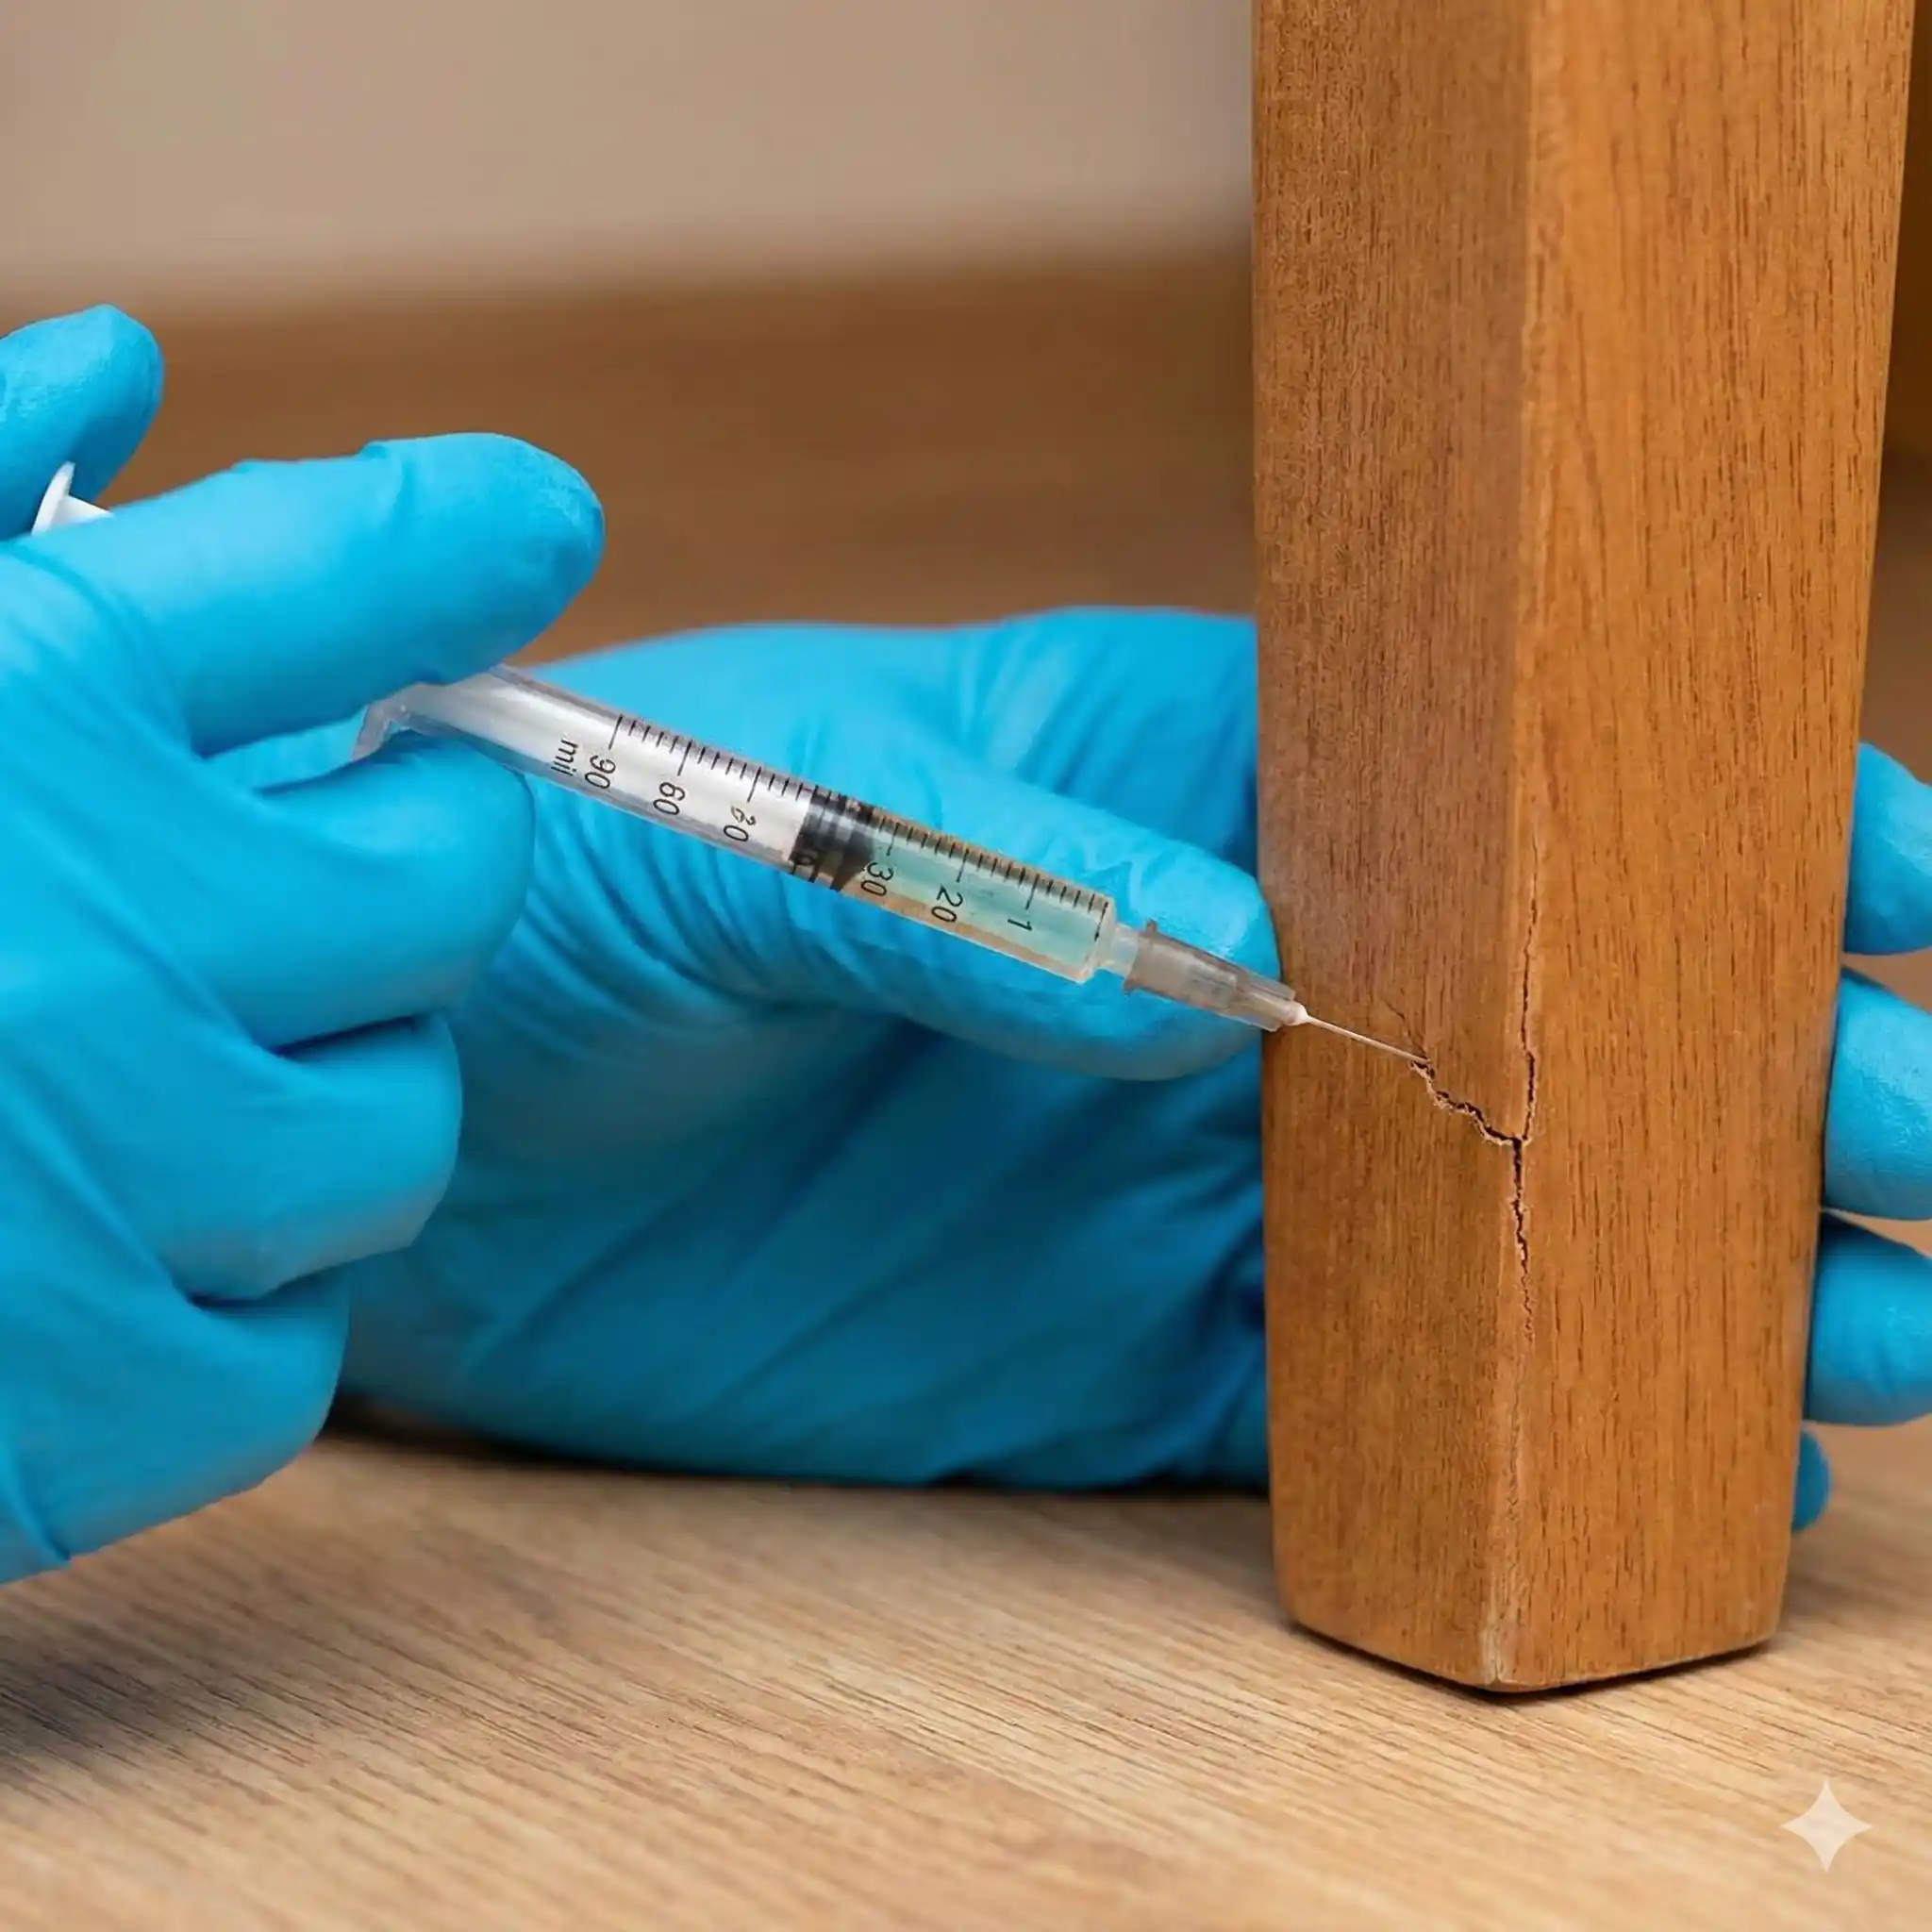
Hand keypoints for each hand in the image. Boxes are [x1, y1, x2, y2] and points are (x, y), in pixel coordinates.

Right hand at [0, 308, 600, 1580]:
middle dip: (401, 870)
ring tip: (157, 1082)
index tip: (527, 524)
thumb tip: (124, 377)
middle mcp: (96, 945)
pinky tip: (92, 1255)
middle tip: (310, 875)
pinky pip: (292, 1345)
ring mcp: (111, 1192)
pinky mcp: (86, 1413)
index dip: (459, 537)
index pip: (340, 573)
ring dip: (320, 1100)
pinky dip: (226, 1304)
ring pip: (396, 1128)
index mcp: (7, 713)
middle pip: (447, 887)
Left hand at [332, 612, 1931, 1518]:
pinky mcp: (1098, 1356)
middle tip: (1913, 1146)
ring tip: (1862, 1326)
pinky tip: (1642, 1457)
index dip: (1675, 821)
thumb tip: (1214, 965)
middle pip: (1519, 1024)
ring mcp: (1165, 1181)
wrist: (415, 1113)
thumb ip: (971, 878)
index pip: (1460, 784)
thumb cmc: (558, 877)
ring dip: (1655, 1278)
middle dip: (1731, 1075)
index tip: (1875, 872)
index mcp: (1147, 781)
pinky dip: (1478, 1436)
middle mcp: (1200, 979)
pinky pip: (1329, 1406)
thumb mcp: (741, 818)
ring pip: (1466, 1236)